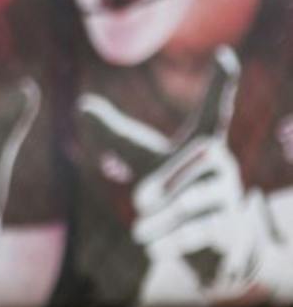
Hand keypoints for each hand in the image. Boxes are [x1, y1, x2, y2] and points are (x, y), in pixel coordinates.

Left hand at [77, 47, 289, 301]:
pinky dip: (172, 243)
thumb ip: (116, 136)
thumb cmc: (173, 190)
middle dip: (166, 182)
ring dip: (162, 221)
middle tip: (137, 200)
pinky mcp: (226, 230)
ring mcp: (226, 199)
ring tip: (138, 234)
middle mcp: (220, 167)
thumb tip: (81, 105)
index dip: (220, 87)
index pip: (214, 113)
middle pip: (192, 167)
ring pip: (190, 207)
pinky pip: (197, 235)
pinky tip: (151, 251)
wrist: (215, 244)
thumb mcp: (145, 161)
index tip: (225, 55)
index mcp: (204, 144)